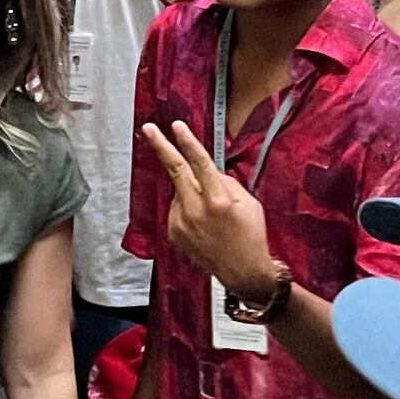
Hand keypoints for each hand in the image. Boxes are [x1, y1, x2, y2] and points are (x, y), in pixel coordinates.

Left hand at [141, 120, 275, 294]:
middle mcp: (196, 210)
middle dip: (160, 146)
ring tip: (211, 213)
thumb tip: (206, 170)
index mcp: (218, 200)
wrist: (242, 272)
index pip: (199, 164)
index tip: (176, 126)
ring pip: (181, 191)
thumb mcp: (248, 203)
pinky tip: (203, 224)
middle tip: (149, 129)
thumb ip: (225, 183)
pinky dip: (188, 207)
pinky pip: (178, 208)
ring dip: (190, 191)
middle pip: (175, 171)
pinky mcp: (174, 232)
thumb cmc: (251, 235)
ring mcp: (181, 223)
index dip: (188, 143)